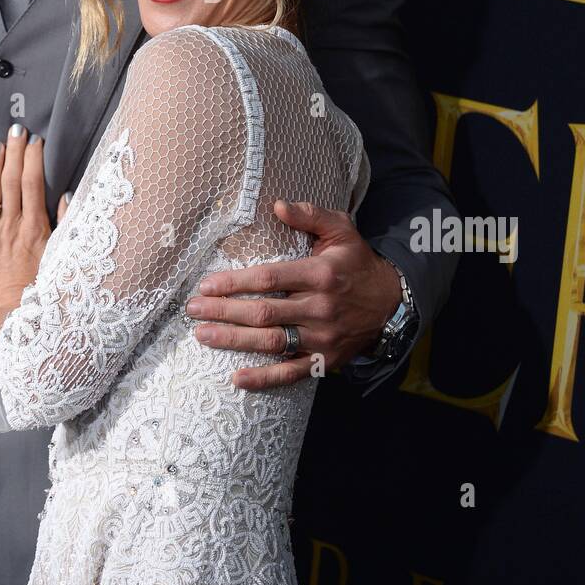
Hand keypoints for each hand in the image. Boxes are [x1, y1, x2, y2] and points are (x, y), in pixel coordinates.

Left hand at [0, 125, 68, 333]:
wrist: (15, 319)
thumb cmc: (42, 290)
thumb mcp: (62, 257)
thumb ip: (65, 225)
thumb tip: (66, 195)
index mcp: (35, 227)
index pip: (32, 183)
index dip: (33, 158)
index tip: (35, 140)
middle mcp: (11, 227)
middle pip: (11, 181)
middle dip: (14, 152)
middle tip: (15, 129)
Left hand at [184, 201, 402, 388]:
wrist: (391, 303)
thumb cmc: (356, 262)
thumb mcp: (340, 230)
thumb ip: (310, 215)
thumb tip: (277, 205)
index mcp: (320, 274)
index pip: (269, 279)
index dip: (235, 282)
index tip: (207, 285)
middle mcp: (320, 308)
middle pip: (263, 312)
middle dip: (224, 311)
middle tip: (193, 310)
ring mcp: (322, 338)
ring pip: (271, 342)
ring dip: (233, 341)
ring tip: (203, 335)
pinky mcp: (324, 361)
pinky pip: (290, 373)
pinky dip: (263, 378)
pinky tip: (236, 378)